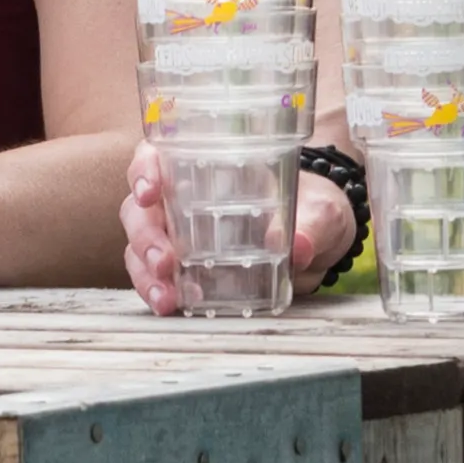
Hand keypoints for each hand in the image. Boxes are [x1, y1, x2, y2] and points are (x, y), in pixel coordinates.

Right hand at [122, 143, 357, 314]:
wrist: (323, 239)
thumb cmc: (314, 207)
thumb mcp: (321, 209)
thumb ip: (313, 223)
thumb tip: (300, 247)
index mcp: (205, 164)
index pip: (156, 156)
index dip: (144, 171)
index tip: (149, 192)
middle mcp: (180, 196)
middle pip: (140, 209)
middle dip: (145, 235)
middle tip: (164, 261)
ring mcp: (179, 233)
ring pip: (139, 246)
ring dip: (145, 272)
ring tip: (166, 297)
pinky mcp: (184, 266)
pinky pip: (156, 276)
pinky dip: (157, 291)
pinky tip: (170, 306)